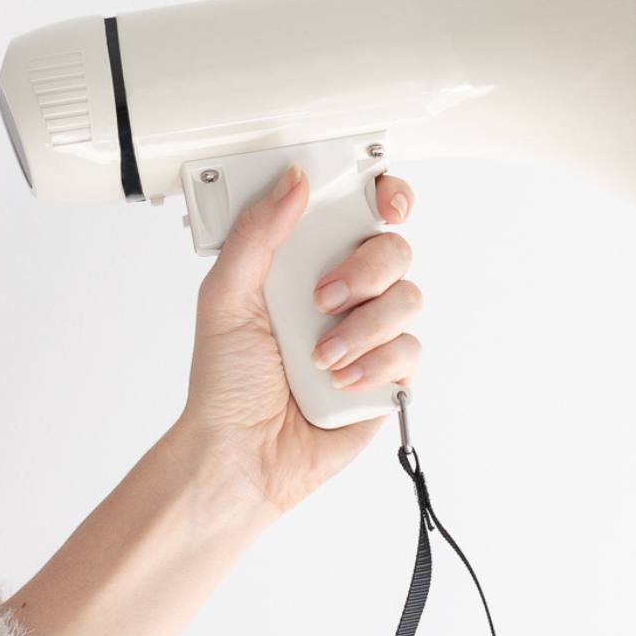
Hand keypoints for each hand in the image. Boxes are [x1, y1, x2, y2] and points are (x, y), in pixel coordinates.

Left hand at [177, 165, 420, 512]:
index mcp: (308, 262)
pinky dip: (374, 365)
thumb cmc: (226, 382)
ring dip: (362, 328)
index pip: (360, 211)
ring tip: (321, 357)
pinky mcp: (389, 376)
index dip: (385, 196)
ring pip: (408, 298)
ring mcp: (371, 333)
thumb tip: (293, 181)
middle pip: (394, 248)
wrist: (241, 453)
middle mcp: (345, 292)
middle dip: (363, 271)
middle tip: (322, 299)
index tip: (383, 203)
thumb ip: (258, 234)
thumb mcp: (225, 297)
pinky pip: (410, 351)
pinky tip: (340, 382)